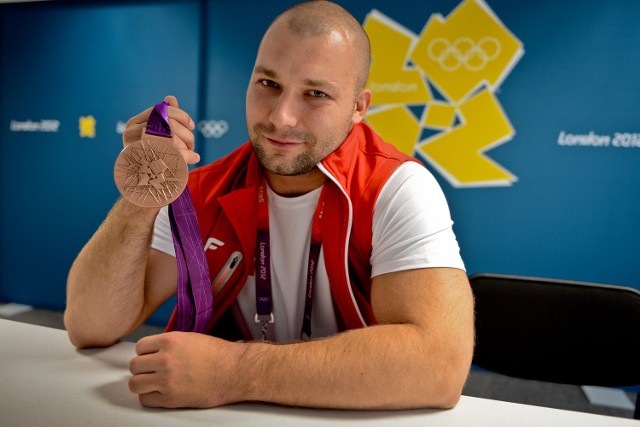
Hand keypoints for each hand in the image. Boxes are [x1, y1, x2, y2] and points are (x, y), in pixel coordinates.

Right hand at [122, 95, 199, 164]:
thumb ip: (163, 118)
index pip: (161, 111)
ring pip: (173, 139)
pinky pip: (174, 154)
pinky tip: (194, 158)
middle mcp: (132, 133)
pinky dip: (188, 155)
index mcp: (133, 123)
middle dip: (187, 134)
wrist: (140, 183)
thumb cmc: (150, 156)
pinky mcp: (148, 163)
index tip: (191, 126)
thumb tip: (170, 99)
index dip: (181, 115)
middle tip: (192, 144)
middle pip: (170, 124)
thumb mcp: (154, 135)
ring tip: (191, 152)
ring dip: (187, 146)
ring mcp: (138, 148)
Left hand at [128, 332, 247, 407]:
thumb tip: (156, 351)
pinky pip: (146, 399)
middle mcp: (165, 360)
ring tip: (152, 382)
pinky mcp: (171, 399)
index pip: (140, 347)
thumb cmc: (220, 355)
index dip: (145, 352)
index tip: (150, 357)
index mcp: (170, 341)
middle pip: (135, 366)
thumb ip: (170, 344)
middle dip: (142, 368)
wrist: (235, 371)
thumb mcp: (191, 338)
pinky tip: (159, 393)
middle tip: (151, 370)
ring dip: (142, 383)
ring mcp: (166, 380)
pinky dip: (150, 397)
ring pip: (135, 384)